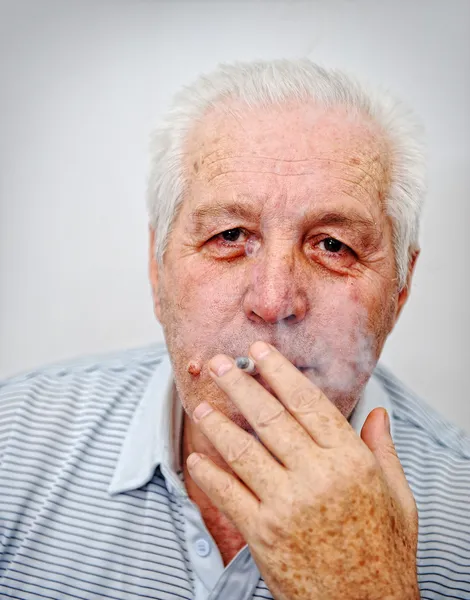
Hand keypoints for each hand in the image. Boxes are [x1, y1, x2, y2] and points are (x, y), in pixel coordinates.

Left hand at [186, 341, 418, 599]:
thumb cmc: (384, 555)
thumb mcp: (398, 498)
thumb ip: (384, 452)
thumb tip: (378, 415)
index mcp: (350, 462)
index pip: (308, 403)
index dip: (280, 373)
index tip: (261, 352)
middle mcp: (316, 478)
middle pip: (269, 418)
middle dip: (239, 384)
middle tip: (218, 363)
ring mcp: (286, 506)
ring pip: (242, 451)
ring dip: (217, 423)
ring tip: (201, 402)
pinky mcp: (263, 536)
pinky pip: (228, 495)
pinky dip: (209, 474)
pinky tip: (196, 457)